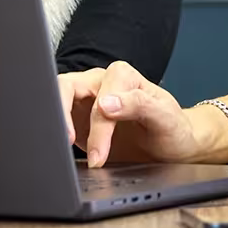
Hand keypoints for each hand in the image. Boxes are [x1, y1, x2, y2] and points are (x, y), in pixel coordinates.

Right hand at [57, 61, 203, 166]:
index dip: (97, 125)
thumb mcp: (165, 117)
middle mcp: (101, 84)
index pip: (100, 95)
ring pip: (56, 99)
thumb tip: (107, 103)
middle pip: (66, 86)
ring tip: (64, 146)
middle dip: (63, 116)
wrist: (172, 148)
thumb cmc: (172, 129)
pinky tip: (63, 150)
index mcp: (122, 76)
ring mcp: (87, 101)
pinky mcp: (78, 120)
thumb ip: (139, 104)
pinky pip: (58, 121)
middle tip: (68, 143)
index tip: (100, 151)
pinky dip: (55, 133)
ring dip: (57, 122)